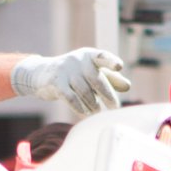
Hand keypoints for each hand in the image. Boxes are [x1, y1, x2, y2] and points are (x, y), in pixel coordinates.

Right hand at [11, 48, 130, 115]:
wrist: (43, 75)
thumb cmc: (74, 75)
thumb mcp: (92, 73)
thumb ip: (110, 78)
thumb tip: (128, 86)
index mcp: (89, 55)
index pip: (101, 56)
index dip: (110, 61)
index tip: (119, 66)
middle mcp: (77, 60)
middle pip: (95, 78)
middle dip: (107, 94)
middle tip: (115, 107)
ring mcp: (65, 70)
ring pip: (84, 91)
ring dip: (93, 104)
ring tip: (98, 112)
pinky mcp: (56, 83)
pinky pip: (71, 98)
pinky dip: (80, 108)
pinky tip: (86, 115)